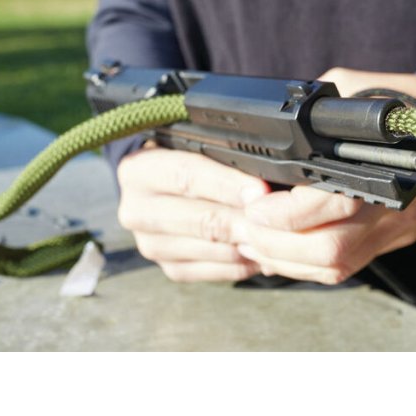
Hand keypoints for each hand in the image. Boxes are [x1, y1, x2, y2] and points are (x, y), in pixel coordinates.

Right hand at [117, 144, 268, 281]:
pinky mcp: (169, 268)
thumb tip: (260, 181)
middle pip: (201, 220)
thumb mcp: (190, 145)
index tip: (260, 192)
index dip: (227, 184)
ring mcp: (151, 245)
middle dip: (244, 220)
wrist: (159, 187)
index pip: (187, 177)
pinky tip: (263, 253)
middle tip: (277, 220)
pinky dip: (244, 264)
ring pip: (211, 250)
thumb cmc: (183, 158)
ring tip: (278, 236)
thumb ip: (218, 156)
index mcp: (138, 171)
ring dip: (249, 245)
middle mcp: (137, 211)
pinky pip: (214, 271)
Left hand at [234, 67, 415, 283]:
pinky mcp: (395, 238)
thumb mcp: (354, 85)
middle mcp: (398, 205)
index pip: (337, 203)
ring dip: (286, 261)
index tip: (255, 203)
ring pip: (337, 267)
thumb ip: (316, 109)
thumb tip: (270, 124)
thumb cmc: (399, 96)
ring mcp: (398, 228)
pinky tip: (278, 251)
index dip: (288, 213)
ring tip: (251, 242)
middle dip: (277, 245)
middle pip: (333, 249)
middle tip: (244, 228)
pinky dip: (306, 265)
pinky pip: (347, 267)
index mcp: (391, 162)